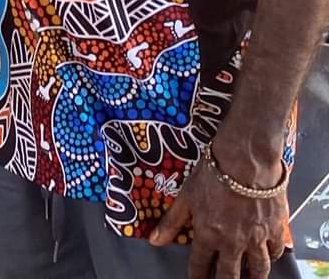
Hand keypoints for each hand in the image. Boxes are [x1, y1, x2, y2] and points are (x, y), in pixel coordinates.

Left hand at [150, 159, 288, 278]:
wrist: (246, 161)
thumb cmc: (213, 174)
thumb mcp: (186, 195)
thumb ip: (172, 221)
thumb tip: (154, 241)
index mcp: (208, 234)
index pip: (200, 264)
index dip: (197, 276)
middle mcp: (233, 243)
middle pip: (229, 274)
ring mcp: (256, 239)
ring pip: (258, 269)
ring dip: (252, 277)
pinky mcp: (275, 230)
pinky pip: (275, 252)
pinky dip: (272, 257)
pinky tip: (269, 257)